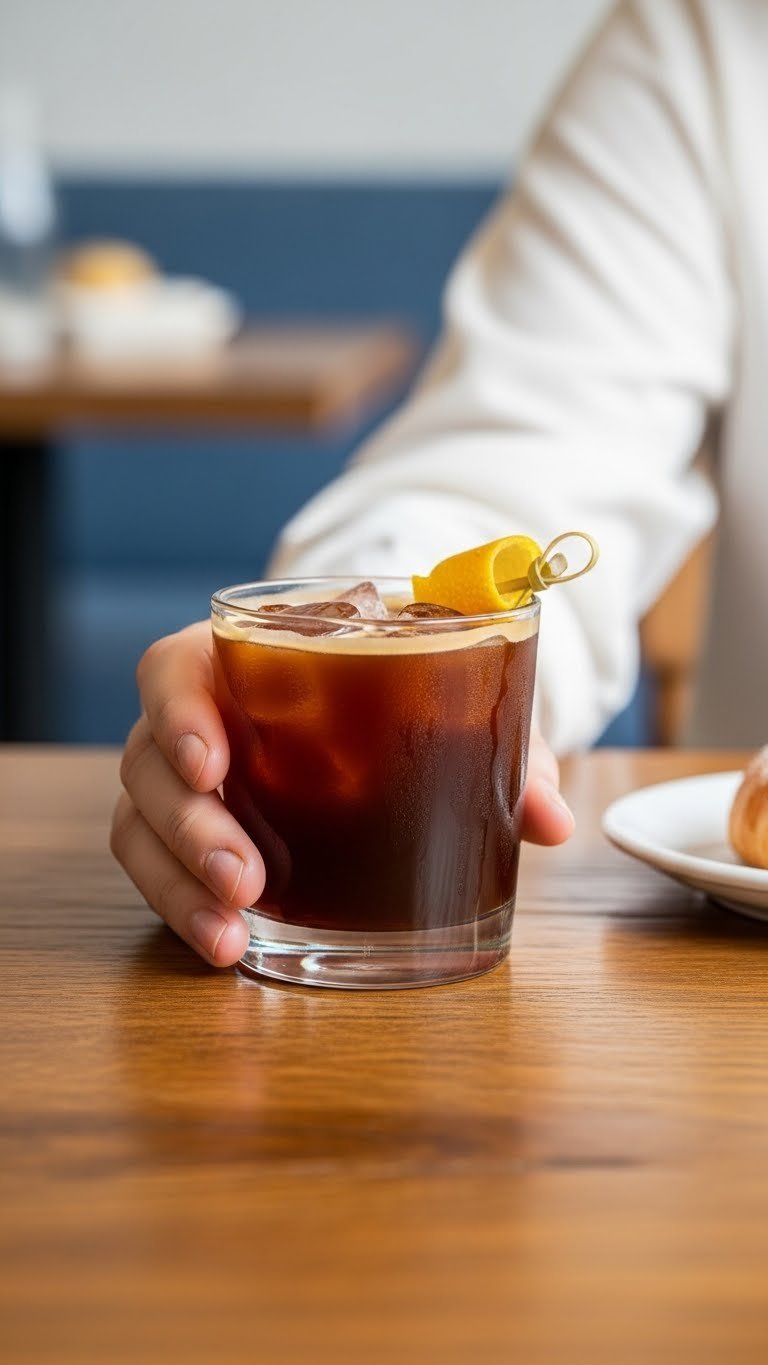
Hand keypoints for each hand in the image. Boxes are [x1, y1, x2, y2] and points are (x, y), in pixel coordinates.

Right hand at [112, 625, 574, 968]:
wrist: (387, 699)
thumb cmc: (405, 689)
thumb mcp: (453, 705)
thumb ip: (503, 750)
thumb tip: (554, 820)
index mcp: (243, 658)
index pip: (174, 669)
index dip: (178, 711)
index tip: (212, 760)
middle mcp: (196, 717)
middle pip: (147, 762)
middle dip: (189, 825)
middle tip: (246, 877)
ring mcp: (187, 782)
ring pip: (141, 826)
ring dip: (178, 882)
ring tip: (232, 933)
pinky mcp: (191, 838)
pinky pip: (159, 871)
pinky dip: (183, 909)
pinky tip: (227, 946)